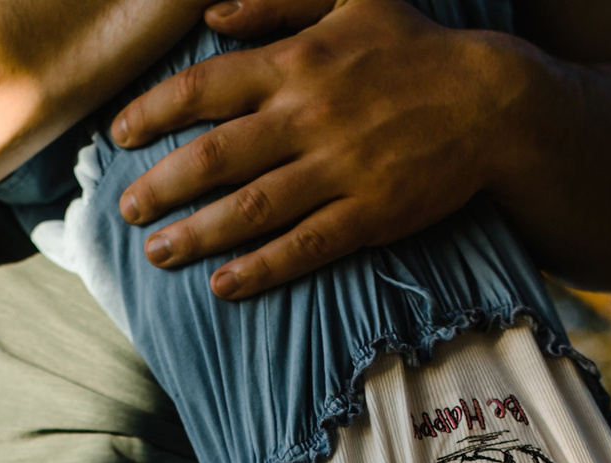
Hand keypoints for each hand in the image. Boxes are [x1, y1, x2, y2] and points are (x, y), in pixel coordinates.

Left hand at [109, 0, 521, 300]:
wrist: (492, 101)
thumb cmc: (413, 47)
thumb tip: (211, 13)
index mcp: (298, 63)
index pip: (204, 88)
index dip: (153, 113)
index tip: (118, 136)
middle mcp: (310, 117)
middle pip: (216, 156)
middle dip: (161, 186)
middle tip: (126, 209)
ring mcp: (341, 170)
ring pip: (252, 208)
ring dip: (197, 234)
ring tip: (157, 254)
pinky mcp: (370, 214)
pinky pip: (304, 246)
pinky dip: (260, 268)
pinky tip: (223, 286)